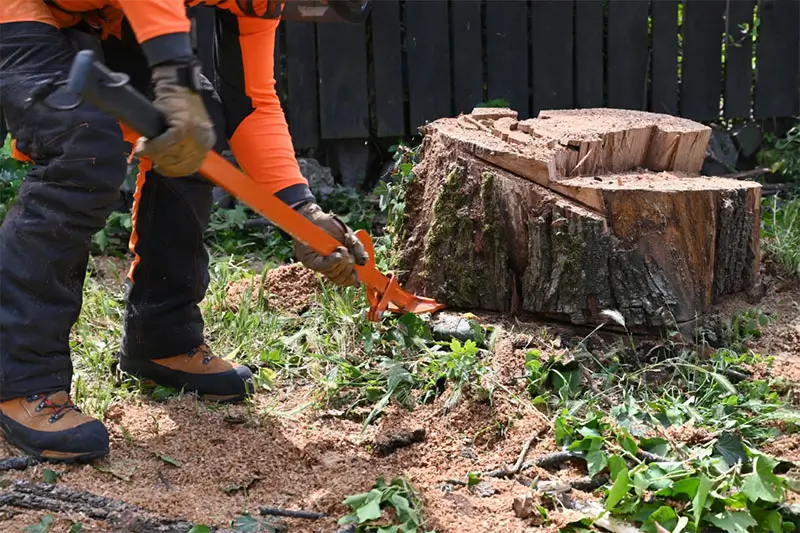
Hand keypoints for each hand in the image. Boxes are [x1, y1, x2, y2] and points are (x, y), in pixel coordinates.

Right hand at [135, 60, 215, 176]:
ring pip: (172, 154)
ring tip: (144, 149)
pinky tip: (143, 145)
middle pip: (181, 162)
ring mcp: (195, 133)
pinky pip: (165, 144)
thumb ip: (181, 143)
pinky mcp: (183, 126)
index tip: (162, 169)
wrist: (176, 83)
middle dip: (163, 162)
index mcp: (207, 140)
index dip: (175, 170)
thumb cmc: (176, 103)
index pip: (192, 165)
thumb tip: (166, 161)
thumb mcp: (186, 126)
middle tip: (150, 157)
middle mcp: (204, 139)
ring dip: (155, 154)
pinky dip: (152, 146)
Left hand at [293, 203, 368, 285]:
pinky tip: (337, 254)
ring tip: (341, 248)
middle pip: (340, 279)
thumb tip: (364, 262)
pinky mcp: (309, 260)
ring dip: (342, 262)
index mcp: (337, 264)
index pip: (345, 279)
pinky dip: (333, 262)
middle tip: (349, 254)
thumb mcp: (349, 237)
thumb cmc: (331, 227)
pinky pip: (323, 267)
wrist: (315, 217)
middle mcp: (327, 267)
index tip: (359, 272)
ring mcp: (318, 265)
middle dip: (349, 268)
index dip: (353, 278)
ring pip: (334, 274)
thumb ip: (358, 249)